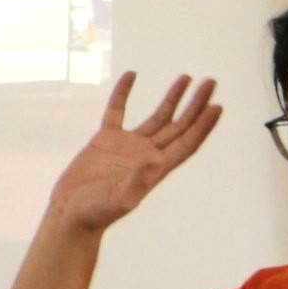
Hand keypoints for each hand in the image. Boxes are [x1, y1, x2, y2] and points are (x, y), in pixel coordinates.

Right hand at [43, 72, 220, 236]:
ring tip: (186, 78)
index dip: (203, 126)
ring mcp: (128, 146)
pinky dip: (123, 94)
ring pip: (157, 117)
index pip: (187, 143)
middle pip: (179, 125)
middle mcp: (147, 154)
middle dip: (195, 105)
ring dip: (172, 99)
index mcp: (157, 168)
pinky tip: (131, 75)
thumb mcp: (121, 200)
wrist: (71, 213)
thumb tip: (156, 160)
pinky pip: (117, 112)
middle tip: (210, 83)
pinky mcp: (106, 140)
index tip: (216, 106)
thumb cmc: (96, 212)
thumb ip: (139, 180)